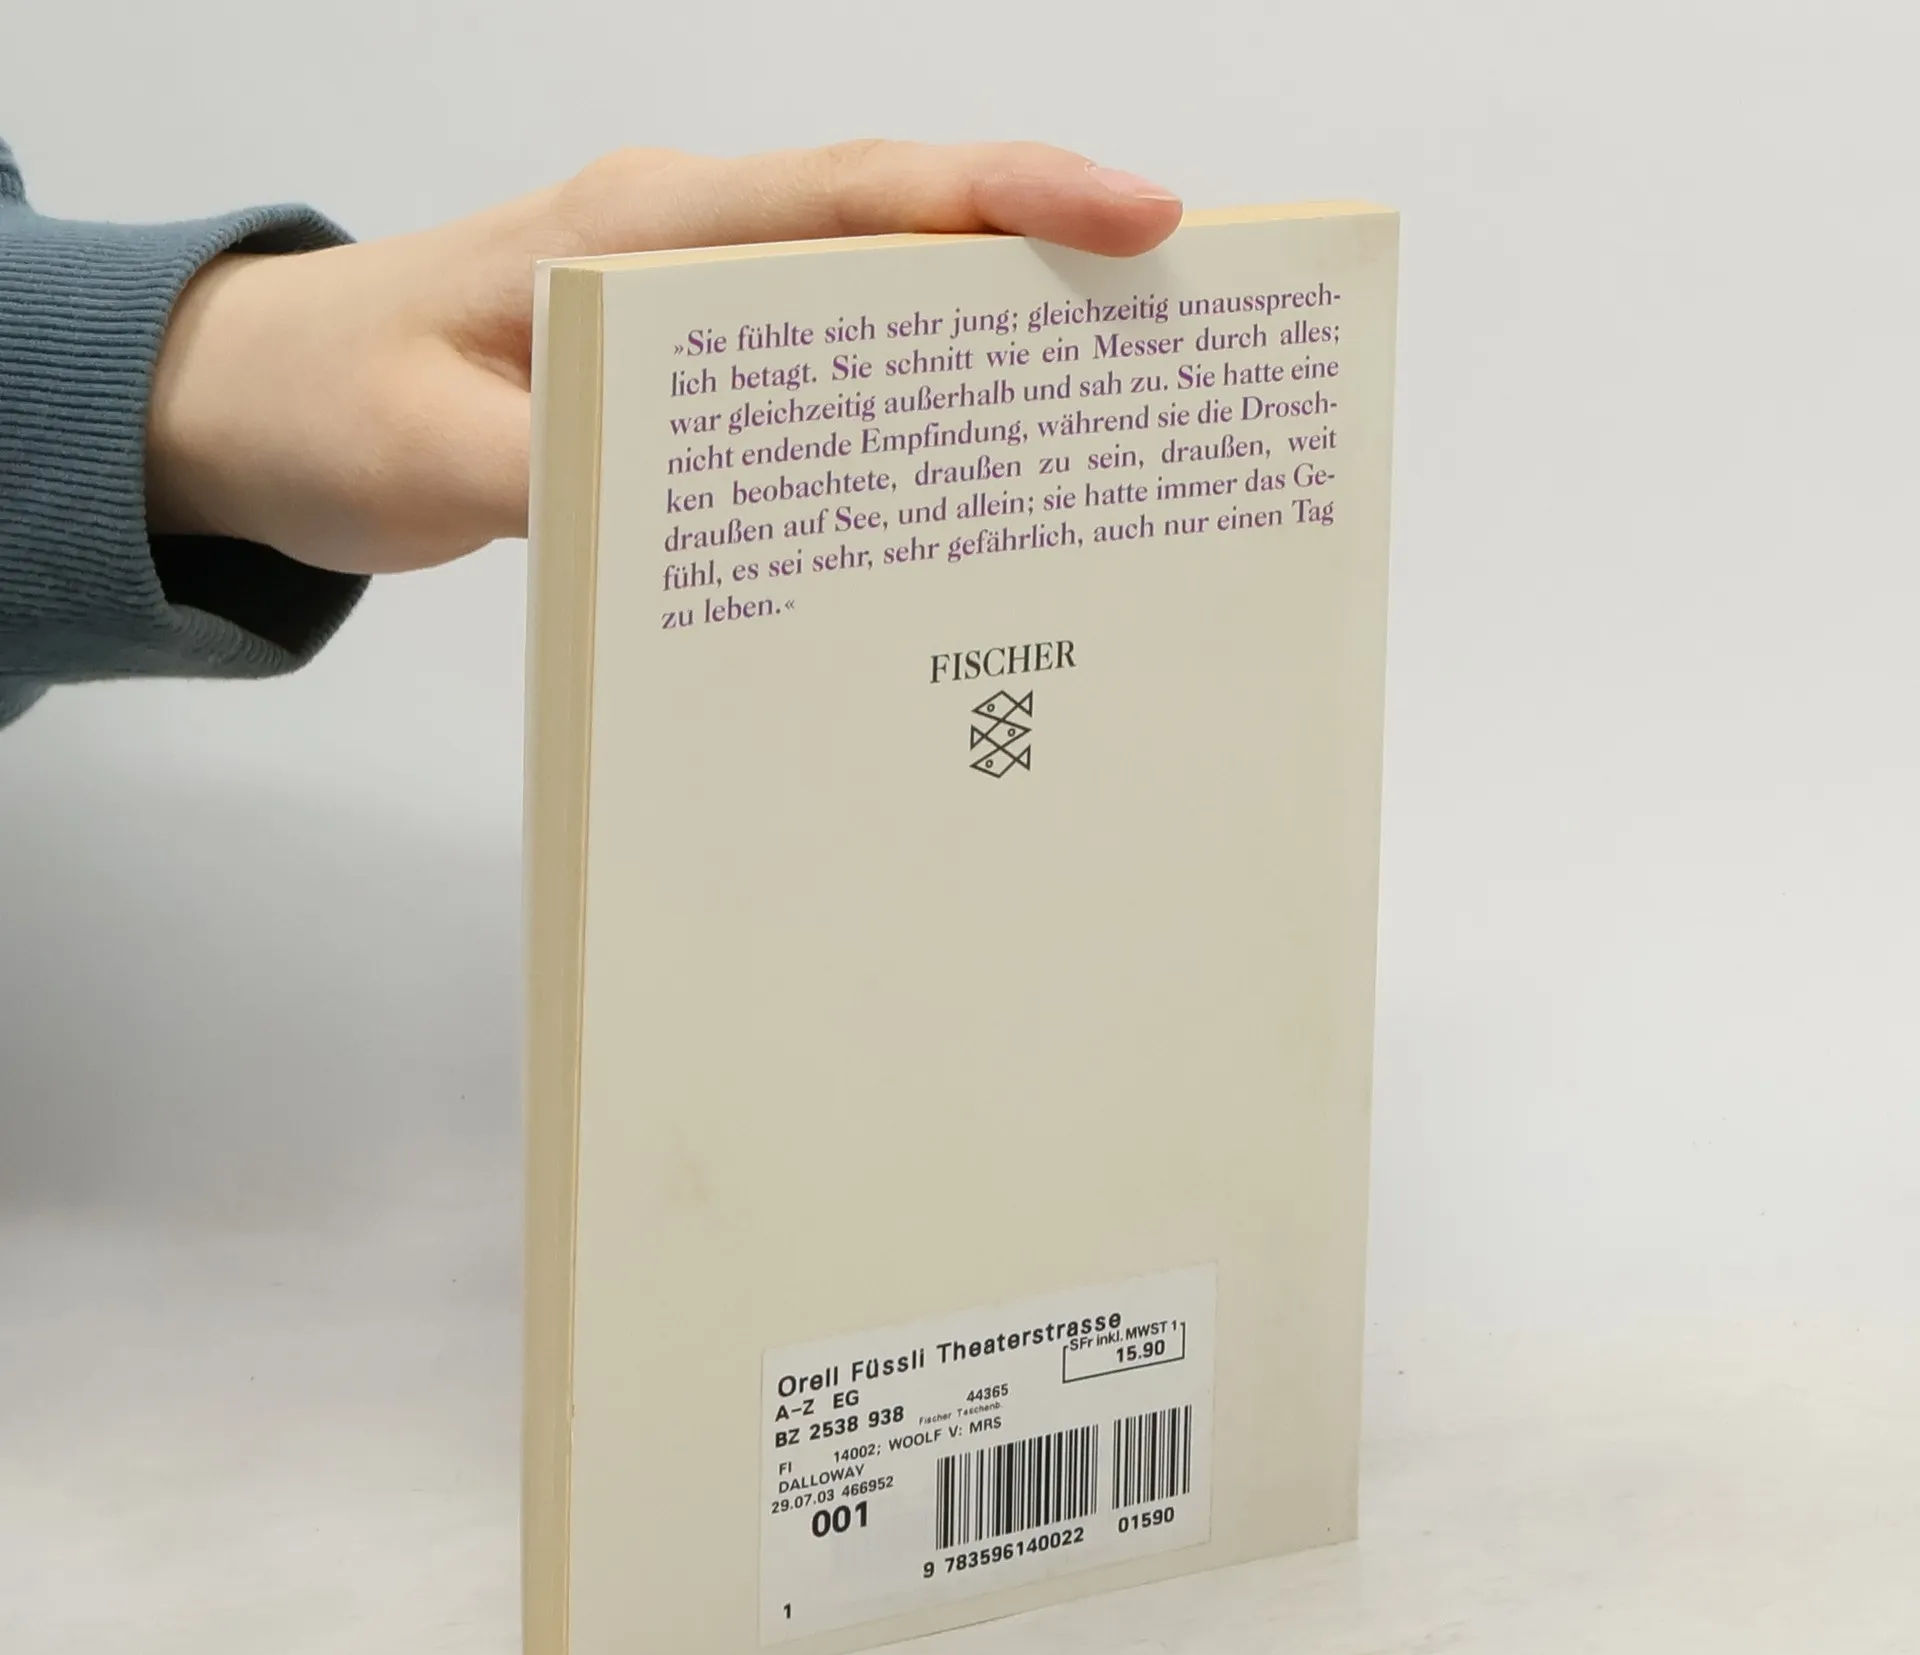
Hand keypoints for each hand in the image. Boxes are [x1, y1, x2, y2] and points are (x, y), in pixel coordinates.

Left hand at [146, 141, 1181, 575]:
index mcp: (635, 233)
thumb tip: (718, 517)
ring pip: (871, 290)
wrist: (255, 402)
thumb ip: (568, 480)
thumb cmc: (334, 409)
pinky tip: (956, 457)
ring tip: (1107, 393)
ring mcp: (686, 297)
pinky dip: (901, 390)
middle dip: (1044, 254)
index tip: (1136, 218)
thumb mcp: (432, 462)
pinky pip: (820, 358)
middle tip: (1179, 318)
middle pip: (897, 224)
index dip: (1002, 197)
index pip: (851, 193)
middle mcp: (680, 242)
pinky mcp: (681, 364)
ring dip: (984, 327)